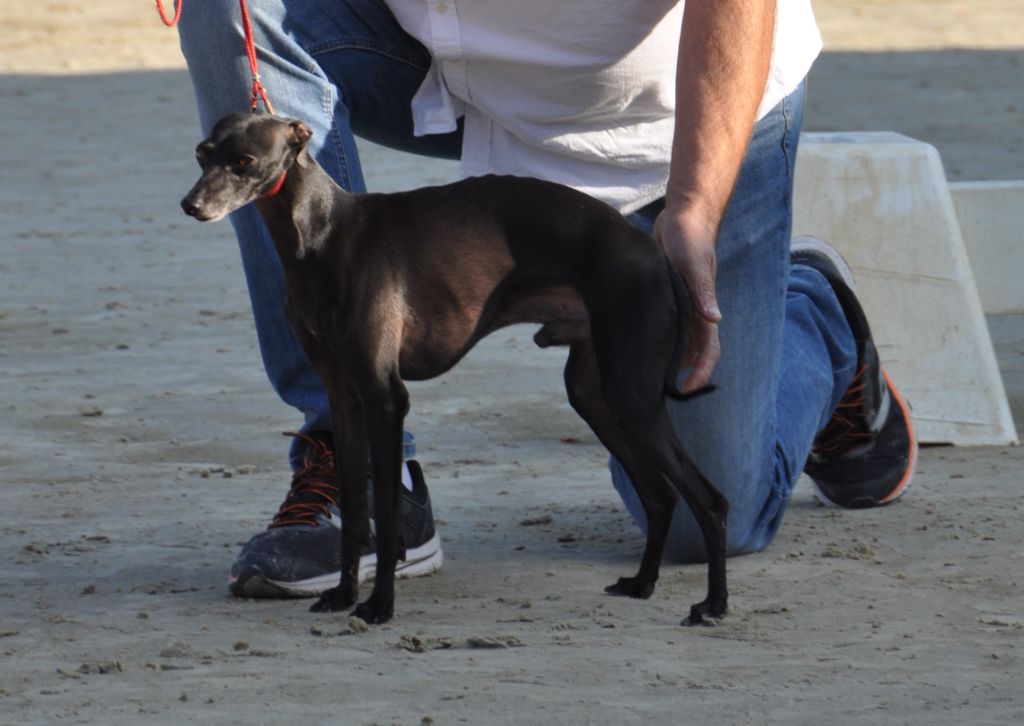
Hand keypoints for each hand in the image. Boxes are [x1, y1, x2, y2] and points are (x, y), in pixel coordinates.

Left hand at [653, 207, 721, 392]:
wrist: (685, 213)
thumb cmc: (690, 236)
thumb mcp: (693, 262)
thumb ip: (703, 290)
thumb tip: (714, 319)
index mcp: (705, 308)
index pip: (709, 349)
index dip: (701, 373)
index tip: (685, 391)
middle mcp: (696, 311)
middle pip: (694, 351)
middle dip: (682, 373)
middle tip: (657, 391)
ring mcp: (683, 303)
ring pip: (680, 339)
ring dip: (669, 357)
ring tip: (647, 375)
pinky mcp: (670, 294)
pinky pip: (667, 323)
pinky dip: (658, 336)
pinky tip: (638, 343)